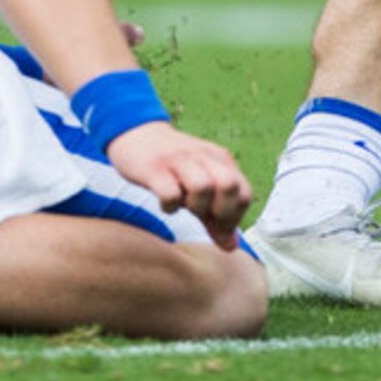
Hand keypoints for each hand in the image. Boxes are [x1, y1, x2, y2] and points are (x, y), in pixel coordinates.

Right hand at [105, 123, 251, 250]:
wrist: (137, 134)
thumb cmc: (172, 166)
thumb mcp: (199, 185)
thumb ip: (215, 216)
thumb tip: (231, 247)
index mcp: (220, 160)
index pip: (244, 194)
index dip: (234, 218)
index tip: (217, 227)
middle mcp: (203, 157)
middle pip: (230, 186)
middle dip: (221, 212)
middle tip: (204, 218)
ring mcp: (179, 160)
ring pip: (203, 187)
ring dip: (196, 206)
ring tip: (185, 206)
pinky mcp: (154, 168)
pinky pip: (170, 193)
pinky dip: (170, 206)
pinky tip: (167, 204)